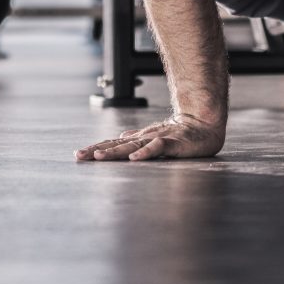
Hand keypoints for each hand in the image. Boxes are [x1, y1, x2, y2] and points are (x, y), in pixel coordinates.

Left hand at [74, 113, 225, 161]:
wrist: (204, 125)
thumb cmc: (180, 134)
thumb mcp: (155, 137)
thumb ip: (138, 139)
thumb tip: (119, 138)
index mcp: (140, 138)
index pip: (113, 143)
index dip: (96, 148)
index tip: (79, 154)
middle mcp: (145, 138)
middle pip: (117, 145)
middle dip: (98, 151)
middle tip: (80, 156)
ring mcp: (158, 139)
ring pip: (133, 146)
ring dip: (115, 151)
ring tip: (99, 157)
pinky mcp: (173, 143)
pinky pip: (158, 148)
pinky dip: (146, 152)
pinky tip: (135, 158)